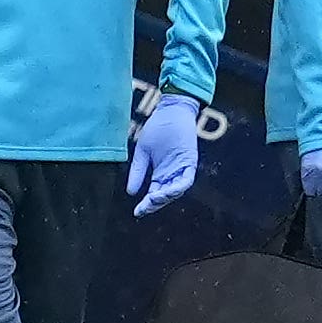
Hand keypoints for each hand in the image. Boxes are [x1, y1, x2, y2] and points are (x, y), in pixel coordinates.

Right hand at [127, 93, 201, 217]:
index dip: (147, 205)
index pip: (155, 194)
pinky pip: (187, 179)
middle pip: (166, 195)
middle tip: (145, 208)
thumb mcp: (142, 152)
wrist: (170, 110)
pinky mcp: (190, 161)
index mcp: (161, 173)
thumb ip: (138, 171)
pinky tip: (167, 191)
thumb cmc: (157, 129)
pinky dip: (178, 187)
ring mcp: (182, 167)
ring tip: (153, 199)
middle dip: (155, 204)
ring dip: (166, 197)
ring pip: (177, 190)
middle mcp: (172, 173)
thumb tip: (131, 192)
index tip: (137, 212)